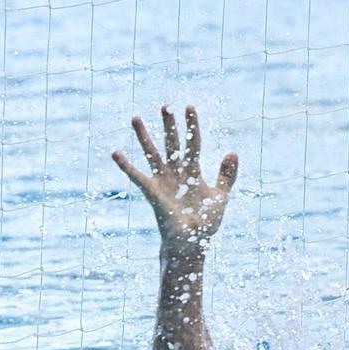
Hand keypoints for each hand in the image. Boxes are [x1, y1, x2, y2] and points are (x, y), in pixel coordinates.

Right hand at [112, 105, 237, 250]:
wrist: (192, 243)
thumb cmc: (205, 222)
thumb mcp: (221, 196)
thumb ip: (227, 175)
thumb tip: (232, 151)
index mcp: (193, 172)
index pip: (193, 143)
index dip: (192, 126)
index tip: (189, 107)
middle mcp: (176, 173)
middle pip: (172, 144)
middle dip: (169, 125)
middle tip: (165, 106)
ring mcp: (163, 181)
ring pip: (153, 154)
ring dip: (144, 137)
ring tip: (136, 118)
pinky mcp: (153, 192)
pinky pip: (137, 176)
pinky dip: (126, 165)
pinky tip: (116, 153)